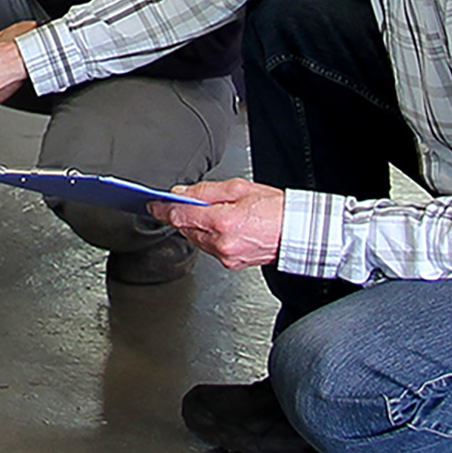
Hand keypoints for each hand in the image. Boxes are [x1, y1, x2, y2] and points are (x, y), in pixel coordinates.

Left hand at [146, 178, 283, 268]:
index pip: (180, 216)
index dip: (163, 209)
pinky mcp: (231, 263)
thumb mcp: (240, 189)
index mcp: (222, 222)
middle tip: (186, 203)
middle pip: (185, 229)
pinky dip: (207, 237)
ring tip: (211, 213)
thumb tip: (182, 193)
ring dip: (195, 226)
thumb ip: (206, 191)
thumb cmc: (276, 210)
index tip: (153, 205)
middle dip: (182, 215)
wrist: (299, 232)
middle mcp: (221, 243)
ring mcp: (226, 256)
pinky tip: (219, 227)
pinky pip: (209, 248)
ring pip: (196, 239)